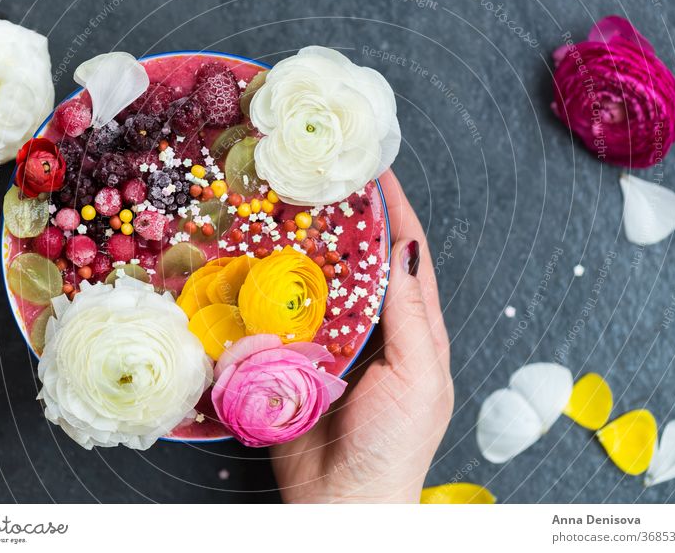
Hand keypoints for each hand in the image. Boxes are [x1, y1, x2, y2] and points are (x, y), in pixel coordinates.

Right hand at [271, 170, 453, 502]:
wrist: (343, 503)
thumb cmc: (395, 444)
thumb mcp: (420, 377)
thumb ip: (411, 315)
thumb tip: (406, 248)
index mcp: (413, 327)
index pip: (406, 255)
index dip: (395, 210)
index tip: (376, 171)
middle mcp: (372, 328)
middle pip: (358, 261)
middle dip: (344, 220)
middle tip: (319, 182)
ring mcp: (331, 342)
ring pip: (318, 283)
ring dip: (304, 250)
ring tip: (283, 211)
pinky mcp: (295, 361)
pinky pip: (283, 317)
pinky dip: (272, 291)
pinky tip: (254, 267)